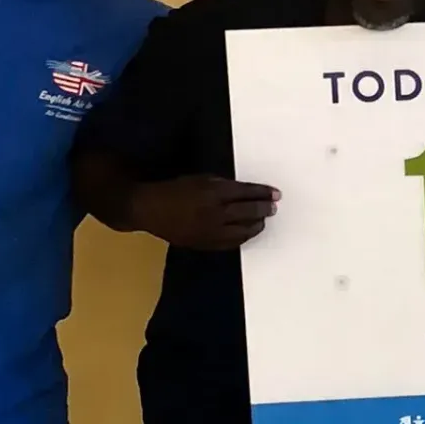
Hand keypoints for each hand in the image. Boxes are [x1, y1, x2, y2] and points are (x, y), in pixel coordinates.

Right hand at [128, 175, 278, 249]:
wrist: (149, 210)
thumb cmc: (174, 190)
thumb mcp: (200, 179)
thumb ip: (223, 185)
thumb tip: (245, 192)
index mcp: (213, 193)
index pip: (246, 192)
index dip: (263, 193)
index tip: (275, 194)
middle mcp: (215, 213)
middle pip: (248, 211)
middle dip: (264, 208)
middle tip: (273, 207)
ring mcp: (211, 231)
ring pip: (243, 230)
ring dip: (257, 224)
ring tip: (263, 220)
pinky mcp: (206, 244)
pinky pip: (231, 243)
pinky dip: (243, 237)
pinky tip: (248, 232)